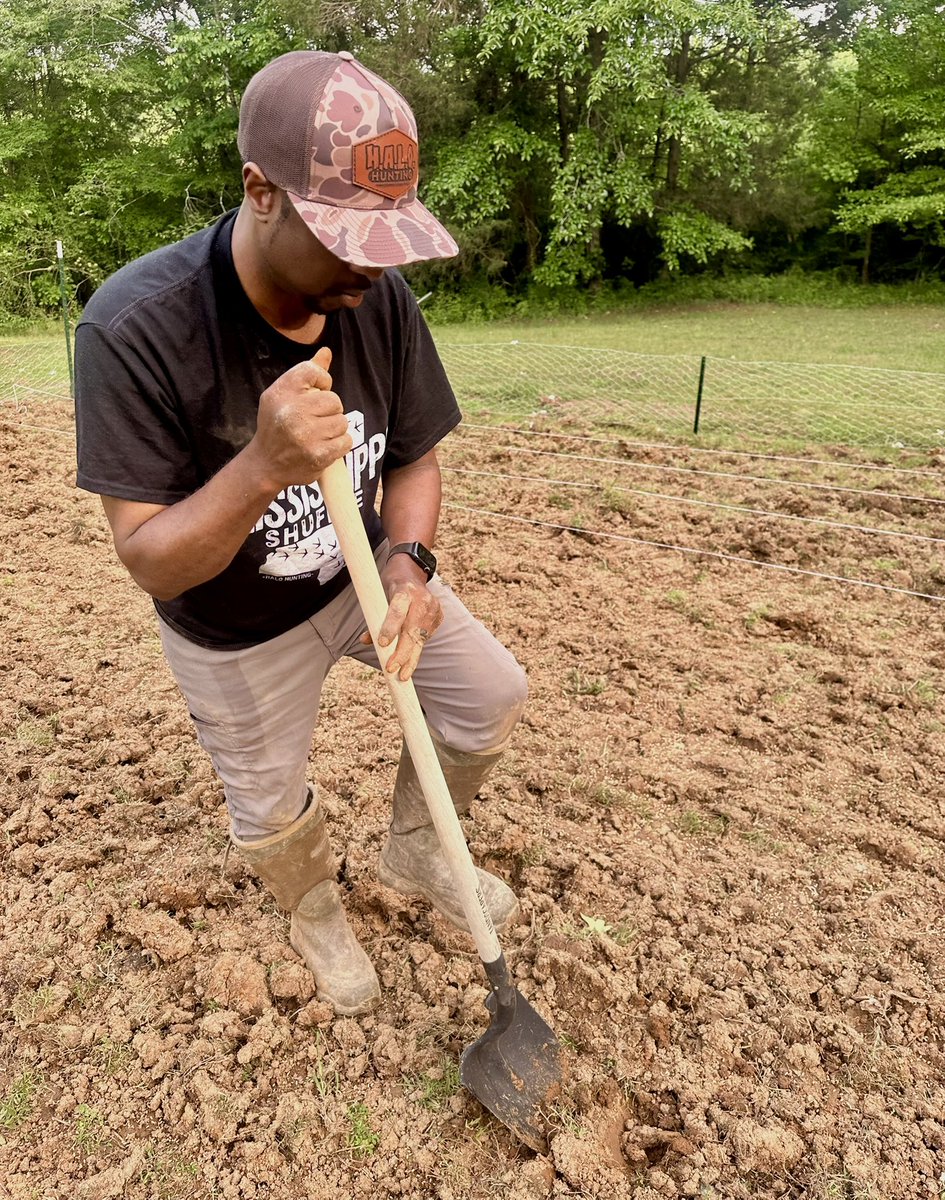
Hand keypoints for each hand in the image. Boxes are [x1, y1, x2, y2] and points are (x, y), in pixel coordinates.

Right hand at [249, 347, 351, 488]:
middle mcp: (292, 411)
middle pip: (334, 400)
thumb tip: (326, 352)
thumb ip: (307, 373)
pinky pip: (346, 441)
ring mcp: (306, 435)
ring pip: (342, 421)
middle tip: (314, 419)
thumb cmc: (276, 424)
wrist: (265, 464)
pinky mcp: (318, 455)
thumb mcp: (283, 394)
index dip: (322, 382)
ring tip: (317, 433)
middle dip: (329, 410)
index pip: (315, 371)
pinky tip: (323, 445)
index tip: (315, 393)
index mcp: (282, 392)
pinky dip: (339, 444)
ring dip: (334, 428)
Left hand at [360, 556, 442, 680]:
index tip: (382, 644)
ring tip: (403, 675)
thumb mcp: (380, 595)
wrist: (413, 570)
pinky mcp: (439, 616)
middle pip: (412, 631)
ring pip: (421, 638)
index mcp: (404, 590)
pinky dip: (416, 647)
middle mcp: (422, 599)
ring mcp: (434, 608)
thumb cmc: (391, 584)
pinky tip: (410, 655)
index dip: (390, 628)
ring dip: (411, 658)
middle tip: (391, 669)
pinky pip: (426, 636)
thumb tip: (366, 641)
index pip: (397, 611)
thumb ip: (375, 618)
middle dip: (402, 653)